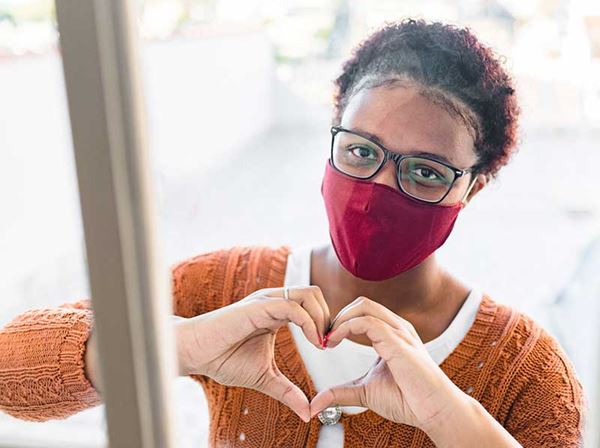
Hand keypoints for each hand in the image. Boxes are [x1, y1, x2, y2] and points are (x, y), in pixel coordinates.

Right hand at [175, 286, 329, 421]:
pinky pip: (292, 306)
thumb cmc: (224, 359)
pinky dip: (309, 322)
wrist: (196, 354)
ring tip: (321, 343)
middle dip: (329, 317)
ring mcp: (266, 301)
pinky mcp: (258, 307)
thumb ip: (287, 391)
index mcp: (276, 312)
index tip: (328, 348)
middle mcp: (274, 301)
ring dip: (322, 318)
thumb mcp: (265, 378)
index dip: (326, 324)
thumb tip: (307, 413)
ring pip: (308, 294)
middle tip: (329, 344)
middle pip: (315, 294)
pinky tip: (313, 342)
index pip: (312, 305)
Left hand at [309, 296, 466, 430]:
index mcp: (391, 334)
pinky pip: (368, 322)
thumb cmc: (408, 400)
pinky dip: (346, 327)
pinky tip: (336, 341)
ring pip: (363, 305)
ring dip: (339, 319)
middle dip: (337, 316)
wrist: (435, 411)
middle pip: (361, 303)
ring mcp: (398, 332)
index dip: (340, 322)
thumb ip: (342, 392)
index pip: (362, 312)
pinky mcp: (398, 342)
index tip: (326, 343)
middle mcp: (396, 327)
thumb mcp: (365, 392)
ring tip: (329, 340)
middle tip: (325, 338)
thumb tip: (316, 403)